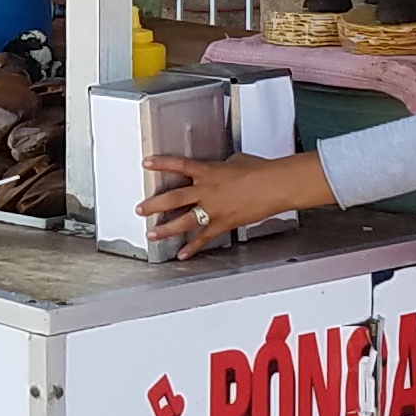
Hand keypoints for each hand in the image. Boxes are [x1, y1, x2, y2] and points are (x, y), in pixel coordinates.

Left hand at [139, 153, 280, 252]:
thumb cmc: (259, 170)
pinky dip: (193, 248)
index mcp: (208, 171)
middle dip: (154, 205)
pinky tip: (182, 254)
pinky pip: (204, 238)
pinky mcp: (223, 223)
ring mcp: (213, 209)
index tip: (146, 164)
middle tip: (140, 209)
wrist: (274, 185)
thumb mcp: (235, 161)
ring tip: (152, 234)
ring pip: (183, 221)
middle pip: (173, 198)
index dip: (161, 164)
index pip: (179, 165)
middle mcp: (206, 190)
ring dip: (165, 229)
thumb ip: (221, 167)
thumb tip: (220, 169)